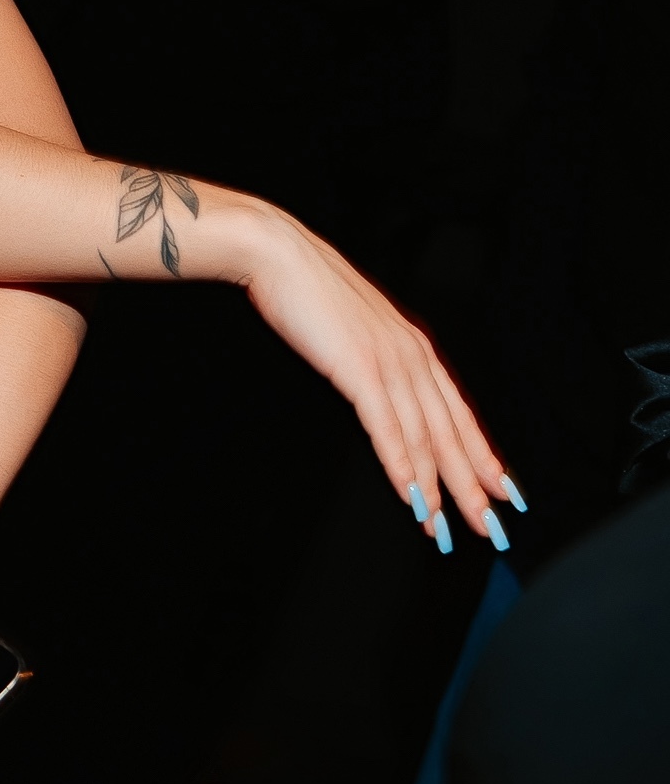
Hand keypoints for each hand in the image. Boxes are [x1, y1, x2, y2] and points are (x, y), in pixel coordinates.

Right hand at [235, 202, 510, 543]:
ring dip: (437, 488)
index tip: (502, 492)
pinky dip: (403, 466)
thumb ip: (373, 358)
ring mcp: (389, 362)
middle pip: (451, 434)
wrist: (280, 254)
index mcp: (414, 347)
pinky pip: (388, 427)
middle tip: (491, 528)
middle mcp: (412, 357)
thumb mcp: (354, 328)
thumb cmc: (308, 289)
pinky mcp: (360, 368)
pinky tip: (411, 495)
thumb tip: (380, 389)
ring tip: (446, 527)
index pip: (459, 413)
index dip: (484, 456)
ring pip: (425, 437)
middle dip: (472, 487)